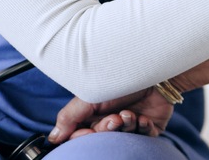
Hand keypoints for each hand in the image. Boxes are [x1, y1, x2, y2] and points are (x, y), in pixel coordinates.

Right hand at [49, 87, 173, 143]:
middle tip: (114, 118)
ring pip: (123, 139)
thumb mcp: (91, 95)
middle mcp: (112, 120)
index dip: (82, 136)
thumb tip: (54, 137)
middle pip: (102, 138)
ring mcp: (131, 124)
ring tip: (129, 114)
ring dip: (125, 127)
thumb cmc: (121, 76)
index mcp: (94, 114)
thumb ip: (71, 116)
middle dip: (107, 130)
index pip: (82, 134)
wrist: (154, 68)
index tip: (86, 131)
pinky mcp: (150, 126)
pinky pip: (144, 137)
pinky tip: (143, 118)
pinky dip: (142, 129)